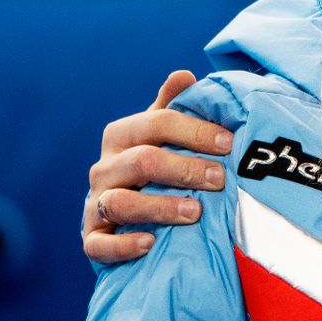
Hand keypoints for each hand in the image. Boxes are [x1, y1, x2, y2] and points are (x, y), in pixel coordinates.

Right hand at [82, 70, 234, 264]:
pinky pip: (98, 245)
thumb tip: (184, 75)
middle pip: (141, 162)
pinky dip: (123, 245)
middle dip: (184, 168)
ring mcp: (95, 204)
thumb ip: (172, 107)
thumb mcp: (161, 135)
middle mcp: (104, 168)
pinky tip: (150, 243)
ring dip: (160, 206)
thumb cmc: (152, 167)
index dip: (194, 130)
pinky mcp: (93, 239)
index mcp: (121, 136)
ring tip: (196, 212)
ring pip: (120, 202)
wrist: (124, 214)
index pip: (156, 123)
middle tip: (220, 178)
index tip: (228, 142)